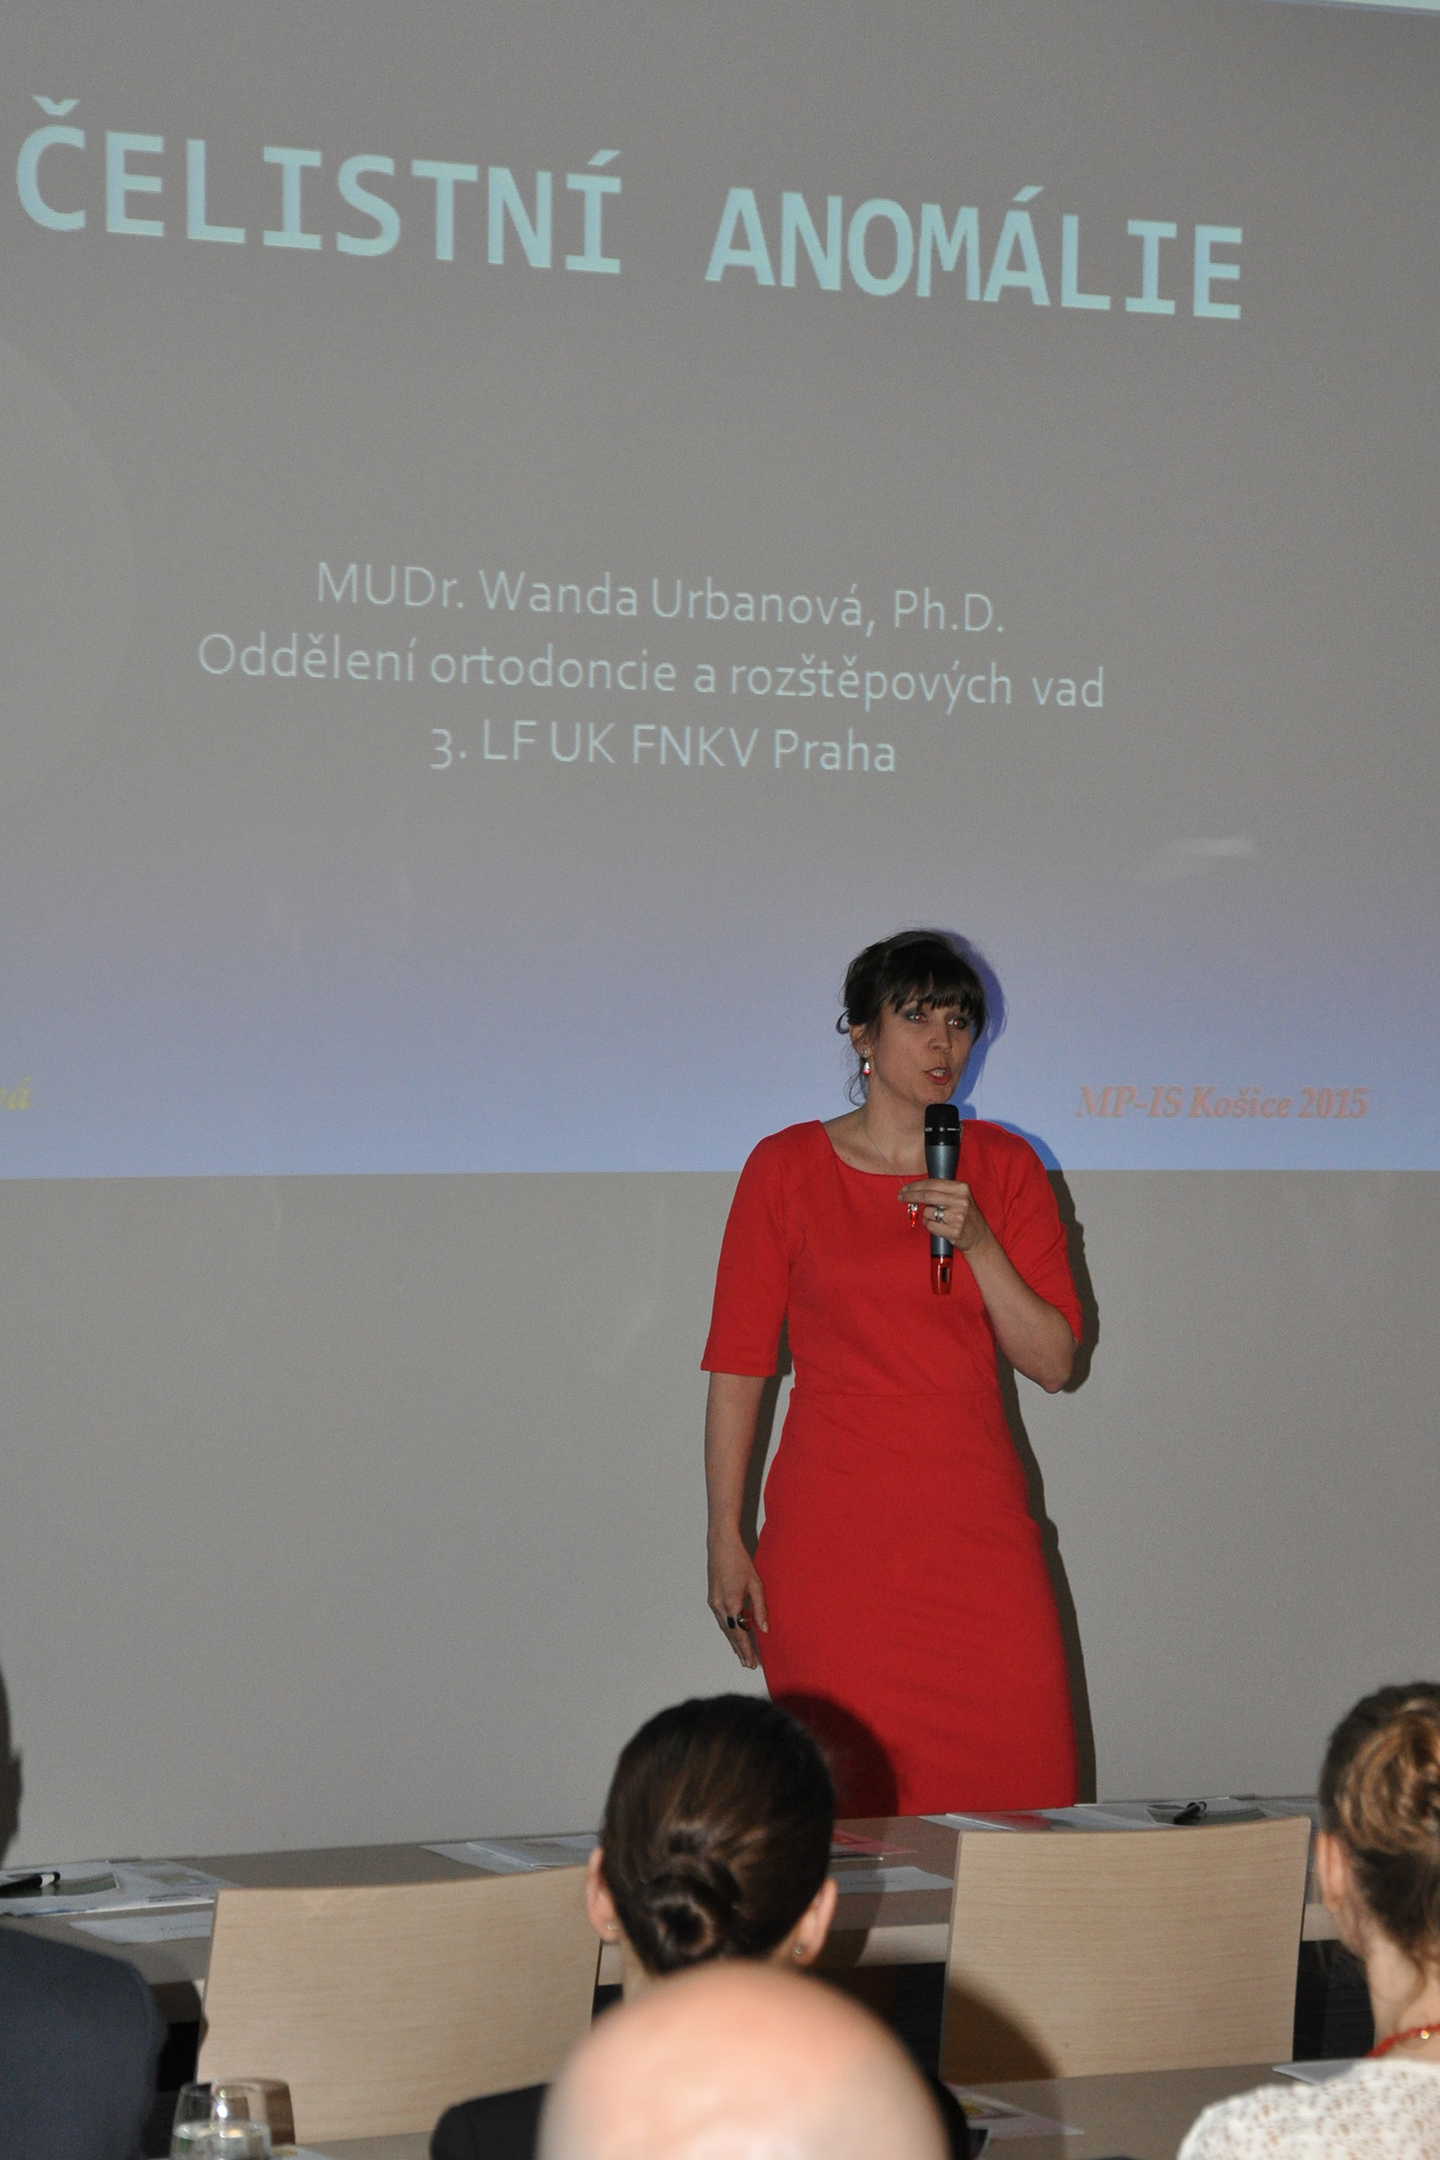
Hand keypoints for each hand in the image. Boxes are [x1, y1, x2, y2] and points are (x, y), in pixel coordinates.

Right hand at [707, 1535, 768, 1669]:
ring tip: (742, 1655)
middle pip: (730, 1634)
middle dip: (740, 1650)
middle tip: (749, 1664)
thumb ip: (760, 1608)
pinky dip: (729, 1629)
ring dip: (733, 1642)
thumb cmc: (740, 1561)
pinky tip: (735, 1634)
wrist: (721, 1546)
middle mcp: (719, 1606)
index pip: (739, 1633)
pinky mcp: (712, 1598)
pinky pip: (721, 1619)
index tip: (752, 1662)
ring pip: (725, 1628)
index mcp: (731, 1603)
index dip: (746, 1649)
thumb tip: (764, 1629)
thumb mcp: (756, 1584)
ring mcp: (713, 1602)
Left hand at [896, 1177, 990, 1254]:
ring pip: (927, 1212)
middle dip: (910, 1196)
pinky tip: (938, 1226)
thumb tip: (914, 1188)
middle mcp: (961, 1201)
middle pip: (927, 1196)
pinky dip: (929, 1225)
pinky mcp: (954, 1231)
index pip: (932, 1183)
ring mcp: (958, 1216)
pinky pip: (930, 1226)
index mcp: (962, 1188)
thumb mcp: (959, 1197)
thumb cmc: (965, 1215)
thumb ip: (941, 1191)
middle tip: (900, 1198)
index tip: (904, 1189)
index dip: (915, 1186)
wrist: (979, 1237)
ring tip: (936, 1218)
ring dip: (925, 1215)